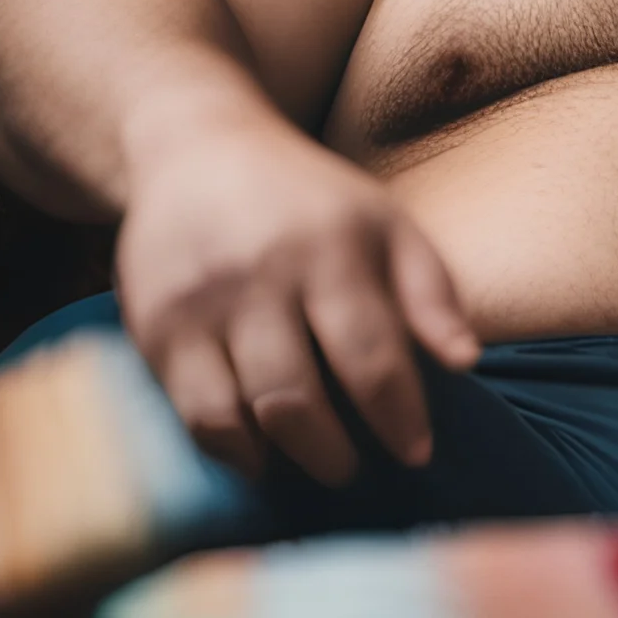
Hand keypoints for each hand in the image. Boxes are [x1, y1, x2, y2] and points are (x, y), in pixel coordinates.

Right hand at [115, 111, 477, 486]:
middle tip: (354, 469)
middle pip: (295, 400)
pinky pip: (188, 414)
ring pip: (234, 417)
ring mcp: (197, 303)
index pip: (370, 355)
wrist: (200, 148)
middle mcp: (259, 276)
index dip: (398, 418)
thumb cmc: (312, 201)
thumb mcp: (386, 223)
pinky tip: (256, 450)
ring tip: (309, 461)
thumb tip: (465, 363)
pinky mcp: (152, 326)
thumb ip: (431, 292)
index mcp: (330, 247)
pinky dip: (227, 449)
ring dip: (280, 460)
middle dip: (333, 454)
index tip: (417, 453)